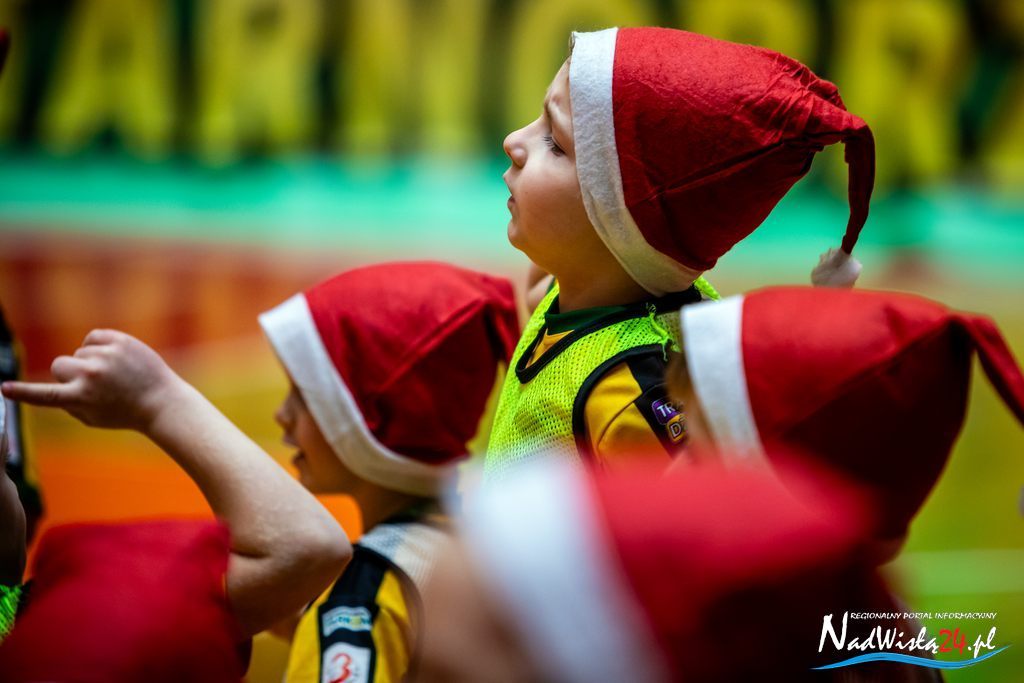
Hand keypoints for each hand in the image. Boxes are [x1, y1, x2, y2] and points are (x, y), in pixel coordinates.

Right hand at [1, 329, 182, 431]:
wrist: (162, 401)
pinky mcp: (120, 341)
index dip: (23, 392)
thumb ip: (68, 402)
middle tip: (91, 384)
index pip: (44, 394)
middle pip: (58, 365)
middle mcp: (91, 375)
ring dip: (89, 361)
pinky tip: (114, 358)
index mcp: (81, 398)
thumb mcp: (91, 418)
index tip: (5, 389)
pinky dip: (98, 345)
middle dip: (68, 374)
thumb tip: (54, 382)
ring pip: (78, 352)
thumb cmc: (124, 413)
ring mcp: (106, 356)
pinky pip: (93, 337)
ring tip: (113, 375)